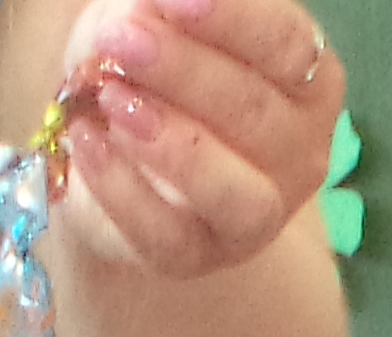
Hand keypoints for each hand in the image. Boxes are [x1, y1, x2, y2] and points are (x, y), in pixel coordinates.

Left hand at [56, 0, 342, 279]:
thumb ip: (164, 10)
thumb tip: (147, 12)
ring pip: (230, 191)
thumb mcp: (160, 17)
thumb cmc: (156, 66)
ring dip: (169, 143)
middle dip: (182, 71)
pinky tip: (84, 141)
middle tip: (120, 40)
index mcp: (307, 77)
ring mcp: (256, 214)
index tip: (174, 0)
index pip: (286, 45)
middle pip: (253, 112)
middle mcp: (298, 150)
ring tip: (110, 98)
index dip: (234, 20)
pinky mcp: (199, 256)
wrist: (117, 141)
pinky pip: (167, 237)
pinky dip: (121, 190)